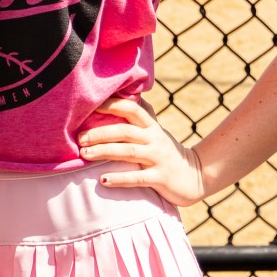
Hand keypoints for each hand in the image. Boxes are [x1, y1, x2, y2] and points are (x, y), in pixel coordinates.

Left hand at [77, 97, 205, 206]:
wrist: (196, 177)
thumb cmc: (167, 153)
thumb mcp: (156, 132)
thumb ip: (141, 117)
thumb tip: (125, 96)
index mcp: (152, 127)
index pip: (131, 109)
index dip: (111, 105)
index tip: (90, 106)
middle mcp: (155, 140)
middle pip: (125, 131)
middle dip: (100, 133)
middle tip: (80, 138)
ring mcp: (158, 159)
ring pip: (128, 152)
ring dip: (104, 152)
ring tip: (84, 154)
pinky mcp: (160, 178)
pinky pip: (137, 178)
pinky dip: (119, 179)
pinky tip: (103, 180)